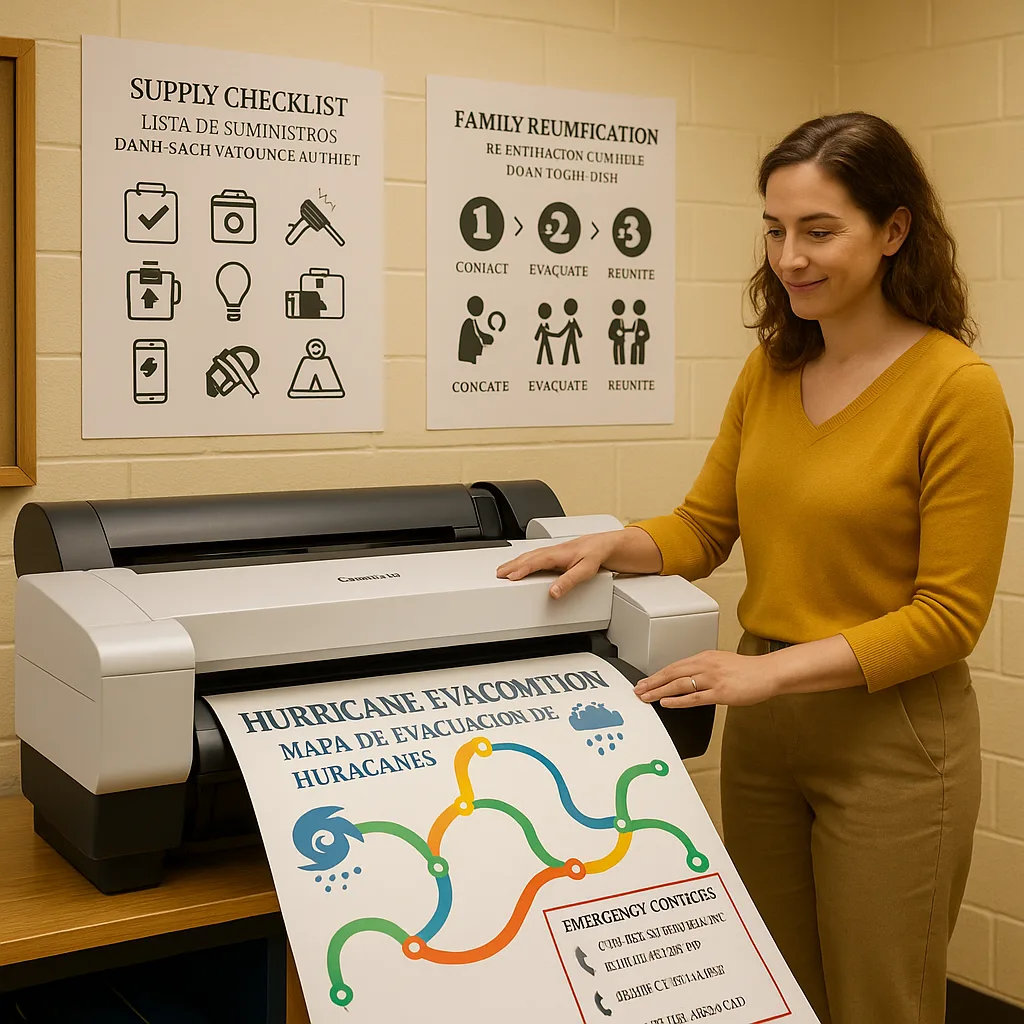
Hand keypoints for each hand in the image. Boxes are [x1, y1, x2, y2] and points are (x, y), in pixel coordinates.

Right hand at [496, 532, 622, 598]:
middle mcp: (552, 552)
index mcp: (557, 555)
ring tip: (503, 570)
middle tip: (498, 574)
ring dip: (514, 562)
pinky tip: (521, 565)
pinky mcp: (553, 554)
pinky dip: (523, 560)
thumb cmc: (595, 556)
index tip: (509, 577)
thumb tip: (554, 592)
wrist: (604, 545)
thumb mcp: (585, 571)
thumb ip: (568, 581)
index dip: (521, 570)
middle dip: (511, 565)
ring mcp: (552, 552)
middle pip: (527, 558)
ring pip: (529, 556)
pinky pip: (534, 556)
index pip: (534, 562)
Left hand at [634, 650, 780, 707]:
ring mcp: (712, 678)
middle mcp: (706, 665)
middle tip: (638, 689)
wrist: (768, 673)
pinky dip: (678, 701)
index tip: (646, 681)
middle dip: (653, 682)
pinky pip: (694, 697)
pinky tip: (666, 703)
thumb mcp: (721, 663)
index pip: (675, 665)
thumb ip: (705, 669)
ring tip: (646, 697)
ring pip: (679, 684)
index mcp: (705, 657)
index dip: (658, 674)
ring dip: (660, 691)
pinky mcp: (720, 692)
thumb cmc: (748, 671)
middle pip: (672, 673)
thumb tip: (688, 677)